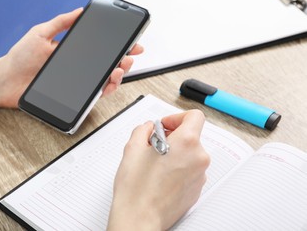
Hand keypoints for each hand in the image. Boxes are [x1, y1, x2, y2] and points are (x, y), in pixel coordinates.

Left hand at [0, 8, 142, 107]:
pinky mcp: (73, 95)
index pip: (99, 46)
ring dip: (118, 75)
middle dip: (123, 59)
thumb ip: (61, 22)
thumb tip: (79, 11)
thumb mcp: (40, 33)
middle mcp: (77, 65)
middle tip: (129, 56)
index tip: (130, 41)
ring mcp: (76, 80)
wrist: (6, 81)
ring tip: (119, 69)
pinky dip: (106, 90)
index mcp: (72, 49)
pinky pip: (94, 94)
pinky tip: (108, 84)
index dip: (117, 44)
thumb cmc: (19, 58)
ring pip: (105, 79)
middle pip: (107, 63)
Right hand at [108, 110, 209, 229]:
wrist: (140, 218)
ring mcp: (200, 175)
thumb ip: (143, 130)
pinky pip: (190, 170)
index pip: (194, 116)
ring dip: (175, 153)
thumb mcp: (133, 148)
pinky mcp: (197, 189)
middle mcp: (198, 158)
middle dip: (172, 137)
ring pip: (190, 154)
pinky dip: (178, 168)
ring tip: (155, 163)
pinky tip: (160, 176)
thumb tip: (149, 128)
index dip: (177, 117)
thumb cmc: (137, 188)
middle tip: (154, 144)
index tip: (165, 125)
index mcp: (186, 143)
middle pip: (191, 136)